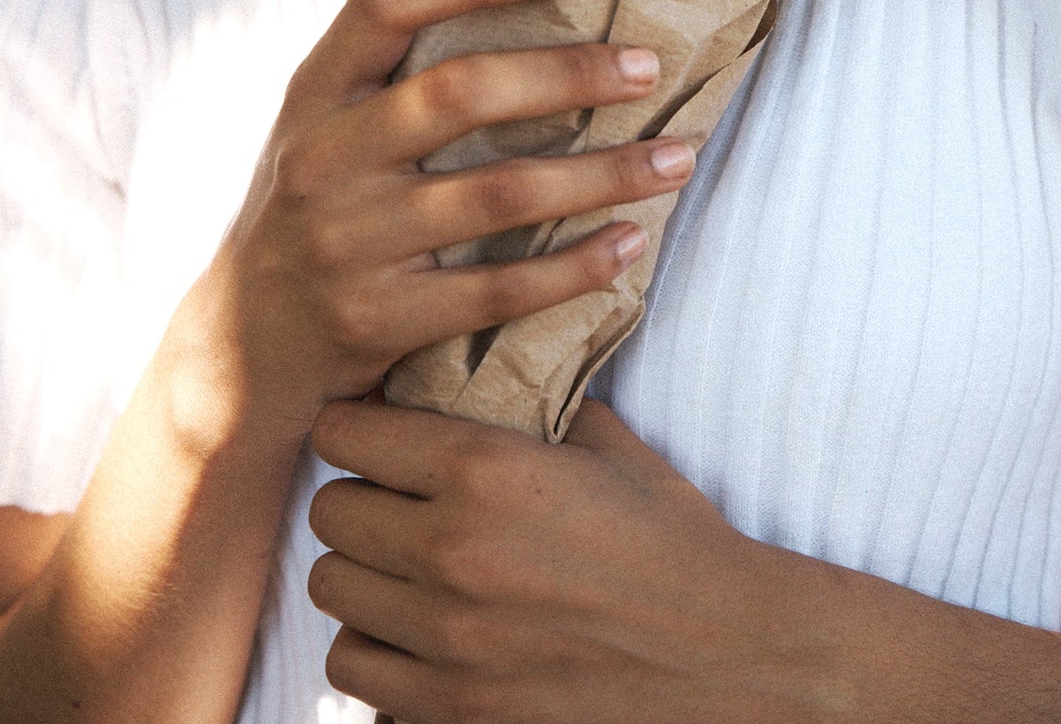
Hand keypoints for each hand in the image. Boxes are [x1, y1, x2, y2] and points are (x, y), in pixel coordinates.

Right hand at [202, 0, 694, 429]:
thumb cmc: (312, 210)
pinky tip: (630, 243)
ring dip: (602, 174)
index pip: (385, 3)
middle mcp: (323, 158)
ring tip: (676, 156)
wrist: (241, 346)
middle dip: (566, 74)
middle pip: (459, 93)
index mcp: (312, 93)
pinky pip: (499, 289)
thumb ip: (385, 74)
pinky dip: (576, 265)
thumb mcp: (319, 127)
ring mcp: (350, 242)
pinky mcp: (379, 320)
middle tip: (646, 66)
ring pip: (499, 193)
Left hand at [308, 396, 848, 723]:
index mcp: (483, 469)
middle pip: (329, 511)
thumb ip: (527, 407)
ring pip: (331, 588)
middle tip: (393, 502)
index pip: (345, 434)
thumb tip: (478, 371)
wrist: (731, 653)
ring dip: (361, 573)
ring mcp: (449, 639)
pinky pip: (355, 669)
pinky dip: (375, 646)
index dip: (353, 429)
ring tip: (401, 567)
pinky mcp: (457, 709)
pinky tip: (413, 630)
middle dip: (357, 499)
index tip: (370, 434)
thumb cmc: (672, 540)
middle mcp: (452, 551)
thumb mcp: (602, 444)